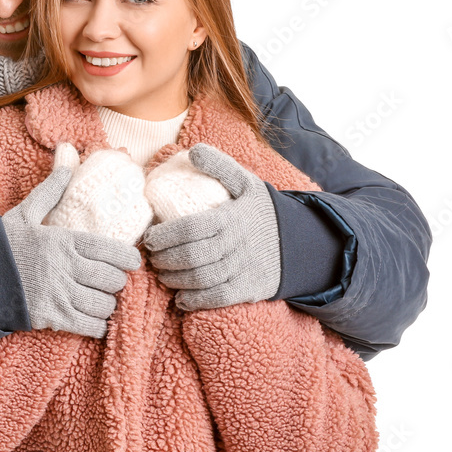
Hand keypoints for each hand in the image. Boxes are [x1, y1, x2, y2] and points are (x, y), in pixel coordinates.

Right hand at [2, 144, 142, 337]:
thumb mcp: (23, 214)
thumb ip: (49, 192)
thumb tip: (66, 162)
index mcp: (63, 240)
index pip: (110, 250)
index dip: (128, 258)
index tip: (132, 261)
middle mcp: (65, 267)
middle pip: (112, 280)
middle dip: (116, 282)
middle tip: (110, 281)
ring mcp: (59, 295)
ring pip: (104, 304)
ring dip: (106, 304)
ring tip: (99, 299)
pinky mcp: (52, 318)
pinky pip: (90, 327)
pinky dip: (98, 326)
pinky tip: (94, 321)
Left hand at [142, 144, 280, 310]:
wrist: (302, 242)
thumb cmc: (262, 211)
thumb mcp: (246, 182)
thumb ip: (220, 166)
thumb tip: (194, 150)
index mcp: (230, 217)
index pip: (189, 229)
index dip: (164, 236)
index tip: (149, 238)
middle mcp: (236, 245)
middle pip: (191, 257)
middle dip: (164, 260)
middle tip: (152, 258)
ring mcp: (243, 269)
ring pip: (201, 279)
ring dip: (175, 280)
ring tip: (162, 275)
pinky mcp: (250, 289)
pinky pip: (219, 298)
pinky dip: (196, 301)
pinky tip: (181, 298)